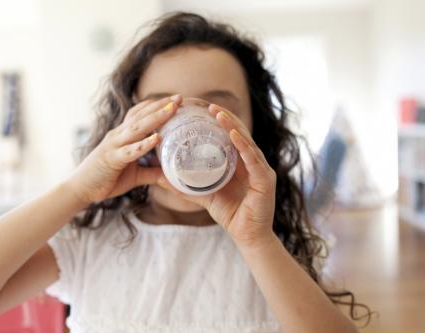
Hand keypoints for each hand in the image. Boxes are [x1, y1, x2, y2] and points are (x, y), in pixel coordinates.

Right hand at [65, 95, 181, 205]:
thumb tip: (171, 177)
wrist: (80, 190)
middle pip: (141, 116)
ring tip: (172, 110)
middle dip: (161, 106)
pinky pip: (129, 150)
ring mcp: (114, 146)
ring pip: (137, 128)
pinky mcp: (112, 160)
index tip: (175, 100)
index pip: (139, 114)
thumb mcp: (134, 175)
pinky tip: (156, 138)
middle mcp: (118, 136)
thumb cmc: (106, 179)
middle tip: (179, 98)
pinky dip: (143, 144)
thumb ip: (152, 173)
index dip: (156, 106)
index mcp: (122, 136)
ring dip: (155, 118)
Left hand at [157, 103, 276, 247]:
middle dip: (225, 118)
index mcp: (241, 163)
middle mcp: (253, 162)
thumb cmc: (230, 214)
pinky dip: (244, 146)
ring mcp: (261, 169)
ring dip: (232, 126)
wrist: (247, 237)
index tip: (202, 109)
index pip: (230, 137)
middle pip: (239, 134)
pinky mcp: (265, 180)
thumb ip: (185, 186)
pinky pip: (253, 159)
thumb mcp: (204, 196)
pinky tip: (233, 135)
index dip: (219, 122)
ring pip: (247, 142)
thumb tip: (159, 178)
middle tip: (208, 105)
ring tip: (218, 113)